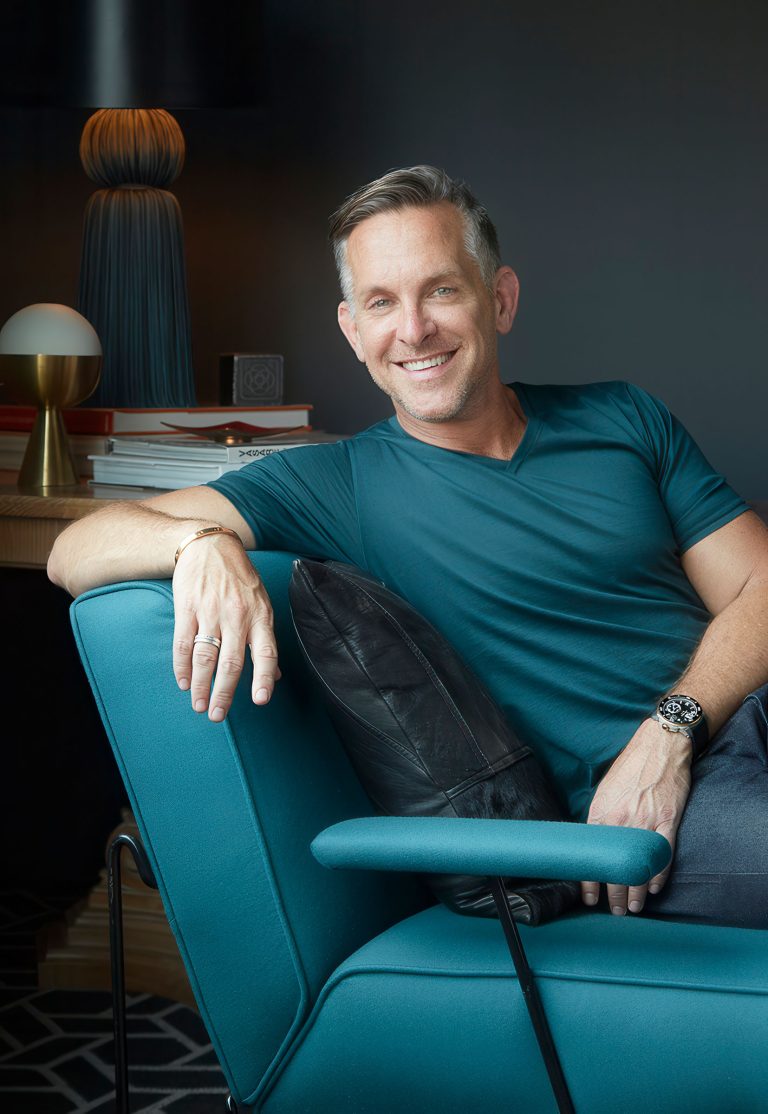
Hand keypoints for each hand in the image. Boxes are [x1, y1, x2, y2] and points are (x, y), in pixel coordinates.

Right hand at [172, 533, 280, 720]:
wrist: (210, 545)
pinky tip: (184, 681)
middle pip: (231, 662)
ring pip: (205, 656)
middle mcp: (237, 616)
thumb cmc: (240, 577)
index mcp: (260, 616)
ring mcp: (211, 611)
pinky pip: (183, 642)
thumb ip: (265, 639)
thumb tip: (276, 675)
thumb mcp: (262, 603)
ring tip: (199, 705)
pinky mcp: (188, 607)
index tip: (259, 700)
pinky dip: (182, 665)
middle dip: (224, 693)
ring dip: (201, 685)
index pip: (266, 653)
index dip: (264, 678)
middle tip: (218, 716)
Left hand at [581, 719, 691, 914]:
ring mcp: (646, 822)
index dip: (590, 882)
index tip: (589, 898)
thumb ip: (600, 818)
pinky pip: (662, 854)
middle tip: (615, 910)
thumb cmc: (630, 767)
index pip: (592, 856)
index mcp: (602, 814)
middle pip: (616, 867)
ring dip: (635, 891)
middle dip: (613, 894)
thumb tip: (594, 842)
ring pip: (638, 867)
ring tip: (632, 906)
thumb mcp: (604, 791)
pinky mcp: (668, 820)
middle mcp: (621, 821)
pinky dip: (658, 874)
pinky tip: (652, 887)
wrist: (658, 747)